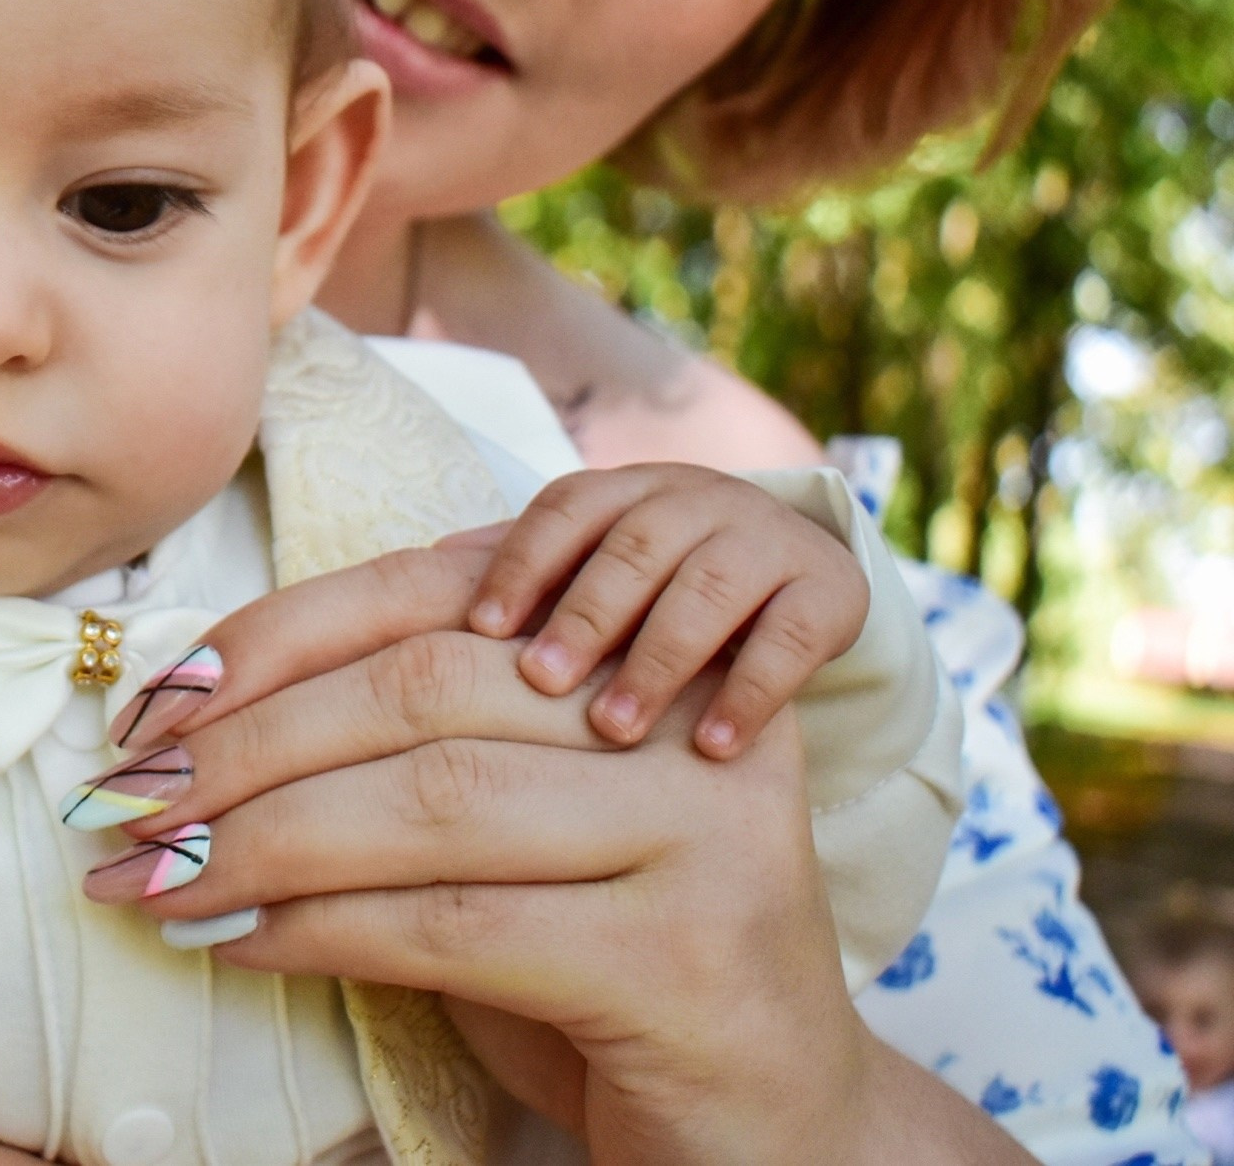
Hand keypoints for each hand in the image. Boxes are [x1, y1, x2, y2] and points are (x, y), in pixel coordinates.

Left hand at [83, 546, 1027, 1165]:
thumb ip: (396, 760)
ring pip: (429, 800)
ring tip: (148, 878)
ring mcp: (701, 835)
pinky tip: (238, 944)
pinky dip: (320, 931)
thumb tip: (183, 740)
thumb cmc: (600, 964)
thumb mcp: (503, 834)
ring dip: (256, 840)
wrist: (776, 1127)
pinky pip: (454, 924)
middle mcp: (680, 721)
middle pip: (419, 690)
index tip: (151, 706)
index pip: (429, 597)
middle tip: (121, 804)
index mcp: (633, 650)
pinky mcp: (683, 959)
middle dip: (242, 744)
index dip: (275, 636)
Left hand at [458, 463, 870, 757]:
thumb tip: (407, 587)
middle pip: (633, 546)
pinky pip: (794, 636)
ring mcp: (766, 539)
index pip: (565, 509)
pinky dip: (750, 692)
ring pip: (708, 586)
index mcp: (624, 490)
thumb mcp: (591, 572)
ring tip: (615, 730)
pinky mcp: (832, 589)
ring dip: (658, 658)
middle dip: (584, 617)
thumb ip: (513, 573)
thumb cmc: (656, 588)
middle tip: (539, 687)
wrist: (794, 575)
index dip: (522, 562)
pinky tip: (712, 749)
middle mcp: (695, 499)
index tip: (479, 629)